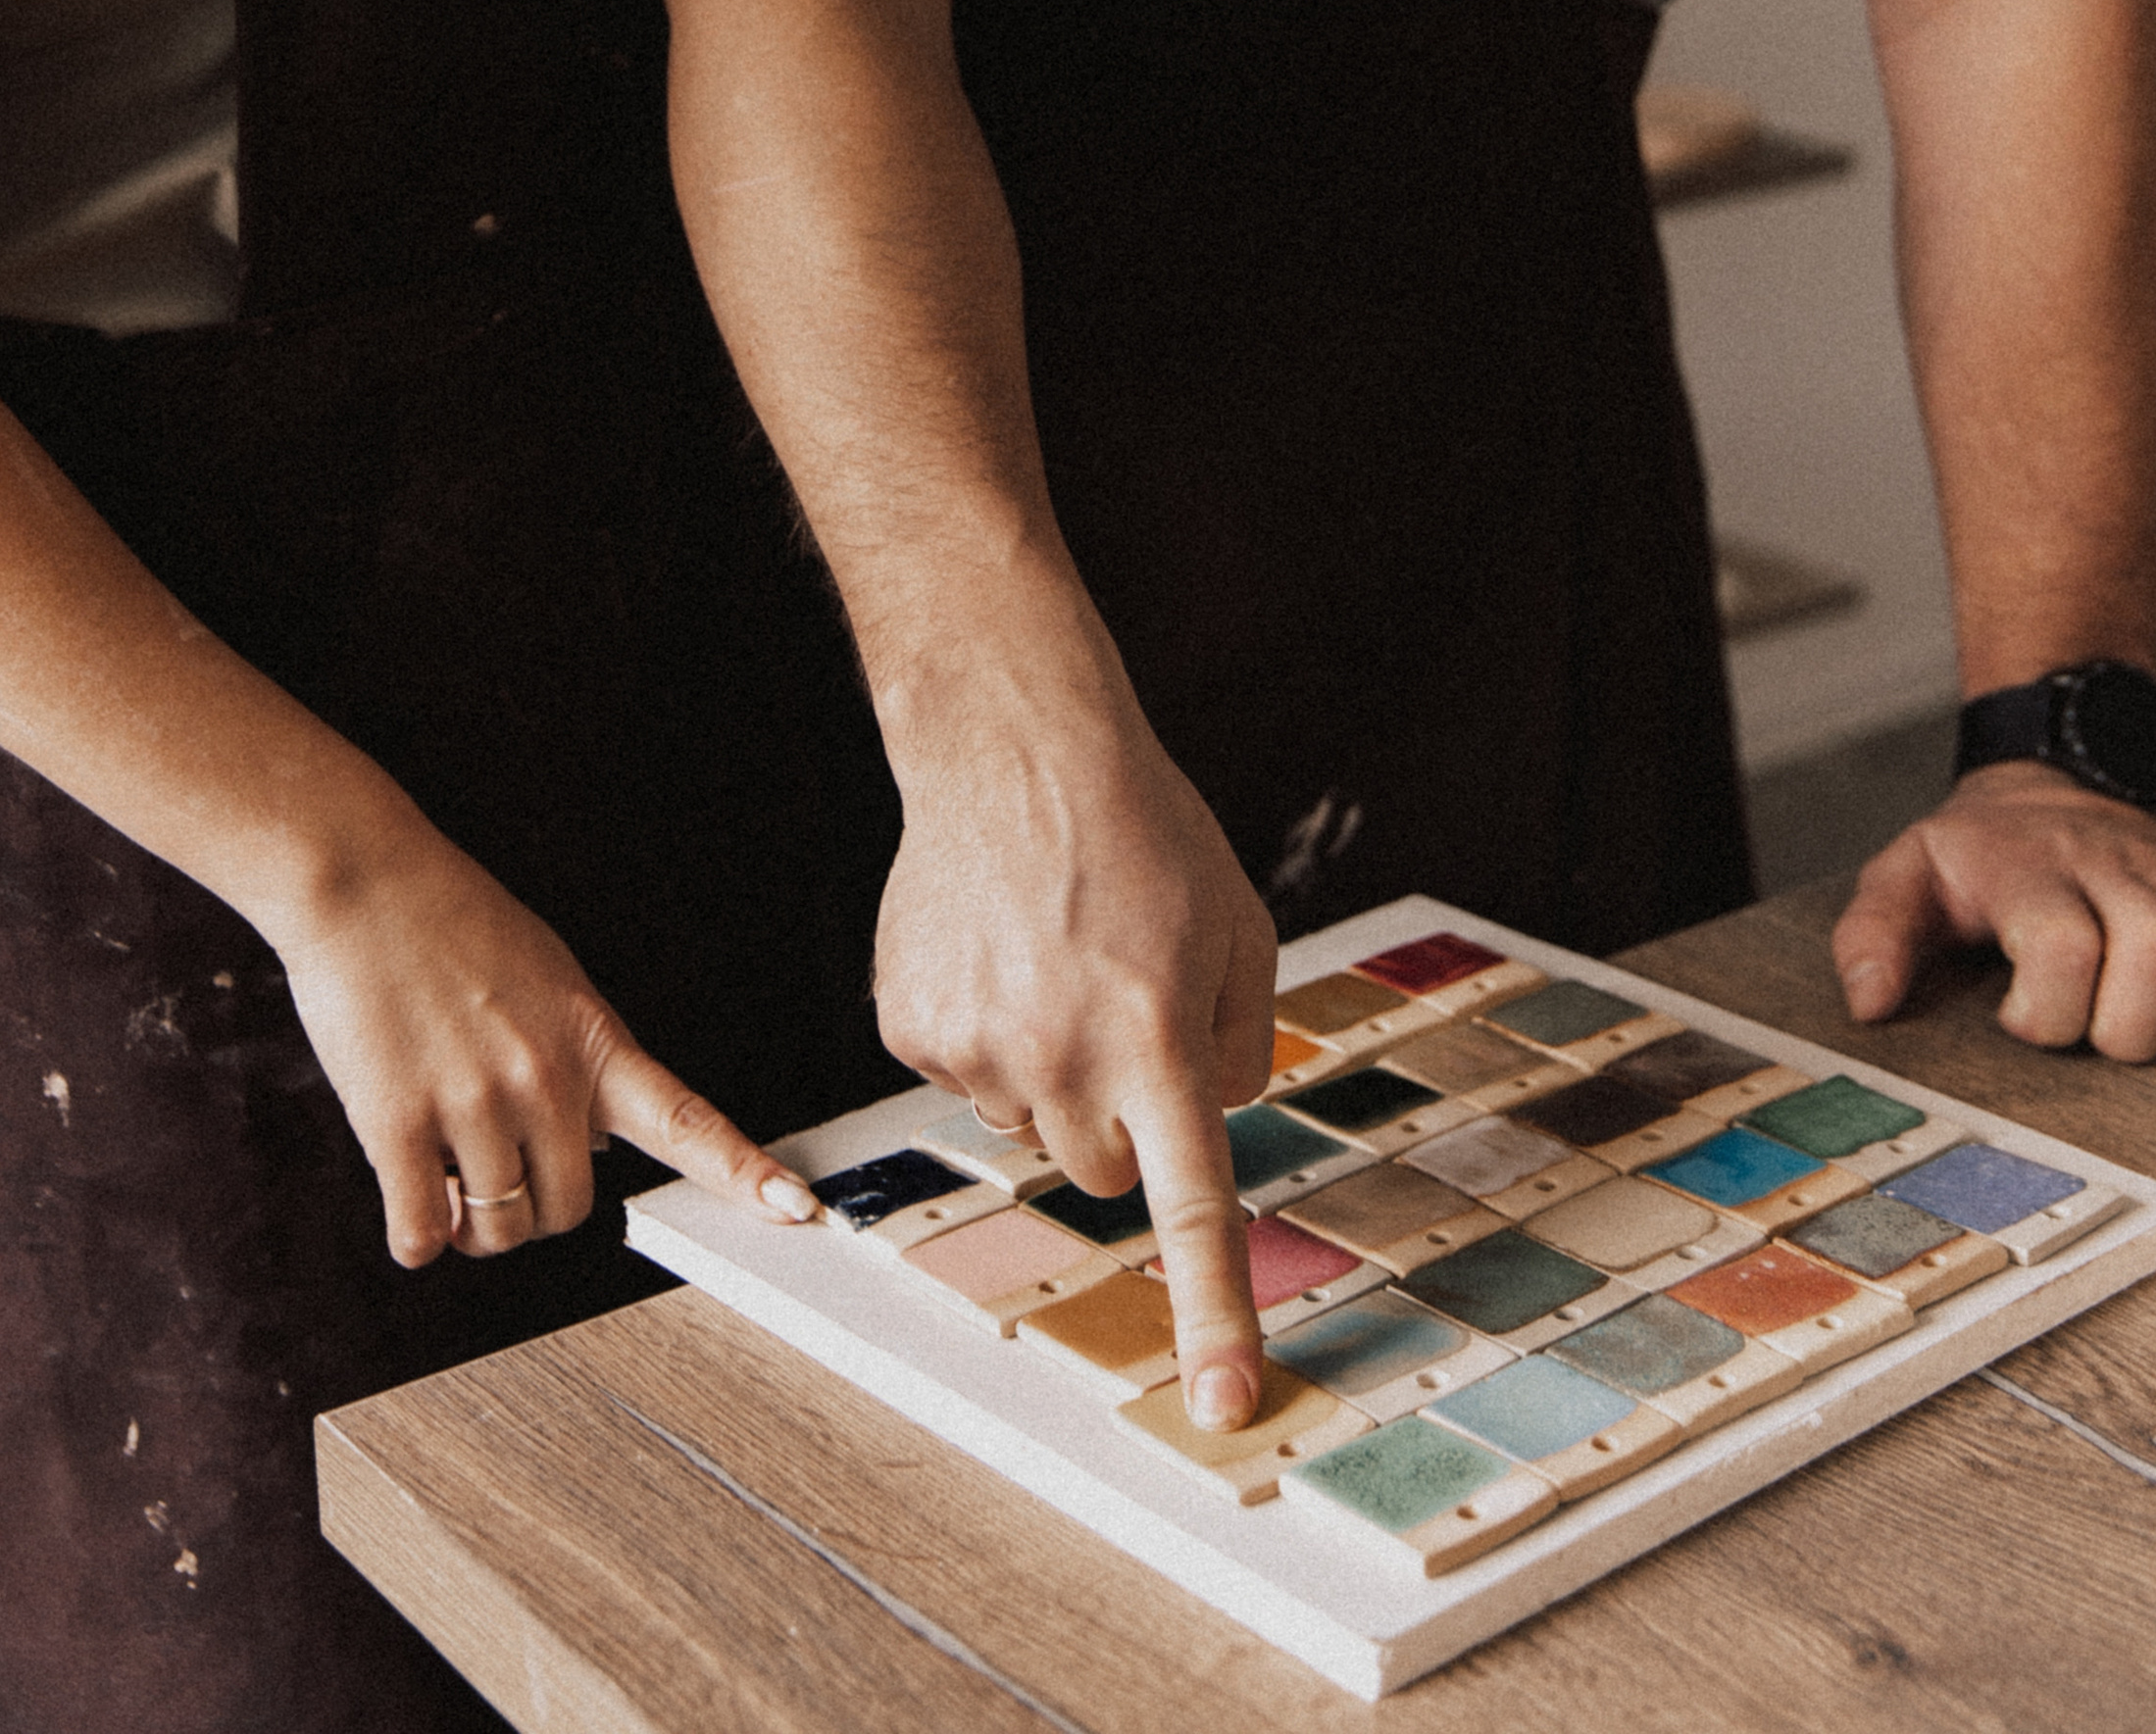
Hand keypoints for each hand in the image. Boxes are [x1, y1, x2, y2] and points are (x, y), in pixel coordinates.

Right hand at [274, 818, 817, 1264]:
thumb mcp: (548, 977)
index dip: (742, 1171)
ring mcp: (475, 1104)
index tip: (796, 1208)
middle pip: (570, 1211)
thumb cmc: (449, 922)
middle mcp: (545, 1077)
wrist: (363, 881)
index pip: (685, 1118)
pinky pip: (424, 1235)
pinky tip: (412, 1197)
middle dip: (535, 1206)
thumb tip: (598, 1147)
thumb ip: (580, 1060)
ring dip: (474, 1225)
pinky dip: (418, 1235)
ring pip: (500, 1231)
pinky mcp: (400, 1127)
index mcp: (592, 1037)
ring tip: (448, 1171)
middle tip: (498, 1167)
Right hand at [874, 686, 1278, 1429]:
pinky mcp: (912, 1023)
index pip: (1192, 1211)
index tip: (1225, 1408)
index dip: (1213, 1316)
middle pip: (1098, 1173)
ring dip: (1046, 1071)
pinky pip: (962, 1075)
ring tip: (1049, 958)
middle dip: (1118, 1122)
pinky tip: (994, 947)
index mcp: (1160, 1042)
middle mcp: (1064, 1059)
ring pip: (1026, 1124)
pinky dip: (983, 1030)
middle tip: (1118, 1019)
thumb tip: (1215, 1116)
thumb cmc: (1143, 830)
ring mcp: (976, 1046)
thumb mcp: (1241, 926)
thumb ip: (1244, 1041)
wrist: (1013, 747)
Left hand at [1833, 762, 2155, 1058]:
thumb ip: (1873, 934)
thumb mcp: (1905, 876)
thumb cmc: (1979, 852)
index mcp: (2029, 865)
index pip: (2062, 945)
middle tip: (2087, 1026)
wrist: (2046, 780)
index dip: (2044, 1011)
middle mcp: (2111, 861)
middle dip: (2125, 1027)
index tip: (2018, 1018)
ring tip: (2130, 1010)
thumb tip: (1871, 1002)